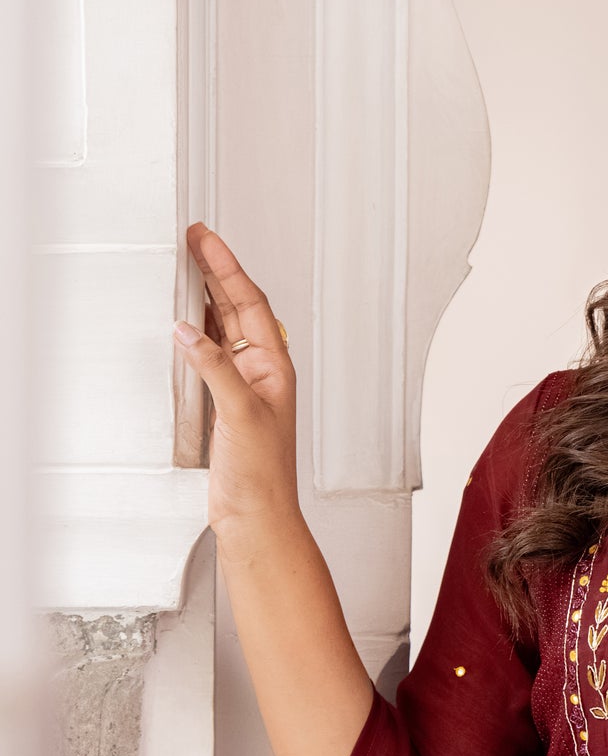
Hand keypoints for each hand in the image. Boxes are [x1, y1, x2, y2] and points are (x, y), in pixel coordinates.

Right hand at [174, 222, 299, 537]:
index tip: (206, 240)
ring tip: (188, 266)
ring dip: (207, 296)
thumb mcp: (239, 413)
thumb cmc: (262, 475)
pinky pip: (210, 355)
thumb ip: (216, 369)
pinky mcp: (224, 405)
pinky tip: (184, 324)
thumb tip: (190, 331)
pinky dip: (196, 334)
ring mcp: (242, 387)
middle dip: (216, 272)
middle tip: (194, 240)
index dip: (227, 268)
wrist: (256, 516)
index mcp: (275, 366)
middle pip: (238, 308)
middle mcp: (261, 372)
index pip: (250, 303)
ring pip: (224, 328)